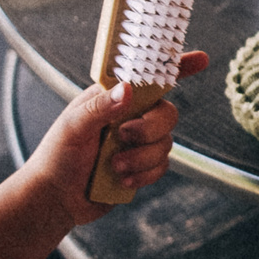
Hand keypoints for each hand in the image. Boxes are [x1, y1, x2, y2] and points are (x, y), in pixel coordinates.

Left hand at [20, 50, 211, 228]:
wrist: (57, 199)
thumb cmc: (57, 156)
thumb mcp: (73, 126)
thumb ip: (100, 107)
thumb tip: (130, 88)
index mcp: (114, 97)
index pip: (149, 77)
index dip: (176, 66)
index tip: (201, 59)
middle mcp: (130, 116)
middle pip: (167, 112)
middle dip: (150, 128)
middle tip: (123, 136)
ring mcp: (138, 142)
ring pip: (167, 142)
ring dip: (141, 157)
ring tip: (114, 166)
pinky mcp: (143, 166)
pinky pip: (162, 166)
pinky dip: (143, 174)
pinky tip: (122, 179)